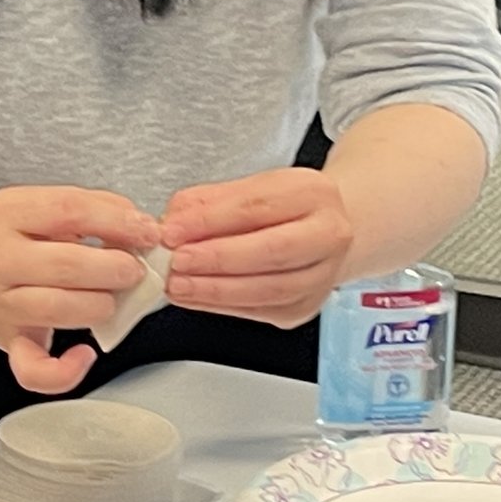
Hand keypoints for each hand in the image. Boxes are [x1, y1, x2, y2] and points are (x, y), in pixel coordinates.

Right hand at [0, 186, 161, 393]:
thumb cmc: (2, 236)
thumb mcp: (36, 205)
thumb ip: (90, 208)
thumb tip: (139, 227)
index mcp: (5, 213)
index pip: (70, 211)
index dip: (119, 222)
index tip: (146, 231)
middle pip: (69, 264)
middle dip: (117, 268)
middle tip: (133, 269)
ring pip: (61, 309)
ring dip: (102, 304)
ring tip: (109, 296)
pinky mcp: (6, 341)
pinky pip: (35, 370)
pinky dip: (66, 370)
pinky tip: (85, 352)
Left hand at [162, 168, 355, 327]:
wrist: (318, 234)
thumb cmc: (279, 209)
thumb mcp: (245, 190)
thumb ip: (206, 203)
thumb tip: (172, 225)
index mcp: (312, 193)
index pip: (256, 207)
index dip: (209, 221)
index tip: (172, 231)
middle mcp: (328, 234)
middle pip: (272, 250)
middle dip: (217, 259)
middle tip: (176, 261)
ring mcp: (322, 275)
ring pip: (269, 289)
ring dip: (215, 290)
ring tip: (178, 284)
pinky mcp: (304, 307)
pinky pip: (260, 310)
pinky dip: (220, 306)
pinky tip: (194, 298)